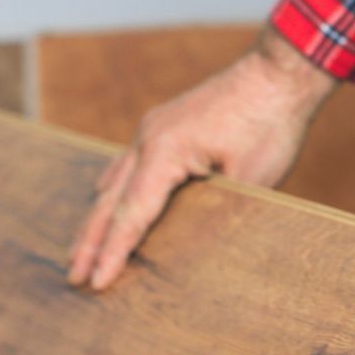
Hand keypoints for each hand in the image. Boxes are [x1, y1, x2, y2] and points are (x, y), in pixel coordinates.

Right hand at [67, 28, 337, 289]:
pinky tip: (104, 201)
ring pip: (115, 182)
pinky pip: (129, 163)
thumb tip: (192, 243)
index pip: (131, 215)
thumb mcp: (249, 181)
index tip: (96, 283)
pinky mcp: (165, 125)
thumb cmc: (270, 125)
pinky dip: (115, 190)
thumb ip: (214, 212)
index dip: (112, 253)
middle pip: (110, 201)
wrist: (280, 72)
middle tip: (74, 278)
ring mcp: (153, 129)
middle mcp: (148, 138)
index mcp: (164, 152)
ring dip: (98, 218)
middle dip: (90, 242)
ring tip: (80, 252)